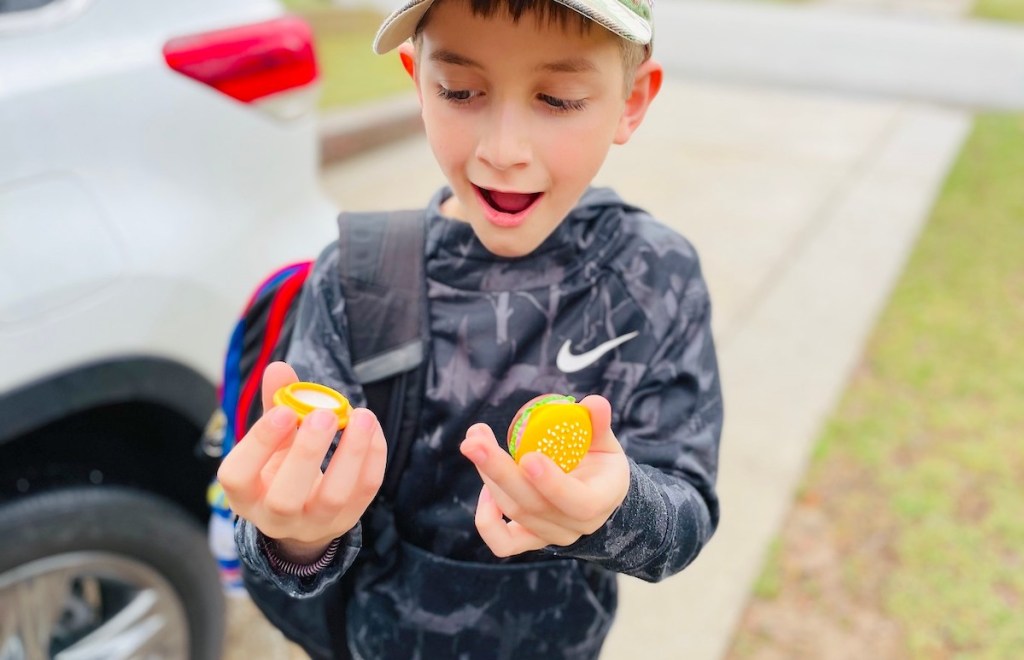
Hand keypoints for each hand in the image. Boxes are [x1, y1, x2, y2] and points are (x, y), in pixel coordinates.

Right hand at [217, 361, 387, 560]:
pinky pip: (364, 491)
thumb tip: (279, 368)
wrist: (303, 514)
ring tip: (361, 416)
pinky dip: (373, 457)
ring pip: (332, 497)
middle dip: (307, 452)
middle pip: (285, 497)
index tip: (284, 411)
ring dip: (350, 453)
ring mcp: (313, 524)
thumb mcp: (271, 439)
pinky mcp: (346, 520)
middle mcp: (273, 517)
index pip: (237, 476)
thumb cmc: (280, 466)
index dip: (259, 442)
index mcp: (244, 494)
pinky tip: (371, 427)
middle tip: (324, 414)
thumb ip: (275, 404)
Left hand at [459, 395, 629, 556]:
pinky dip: (487, 520)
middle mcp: (574, 525)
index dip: (552, 484)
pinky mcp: (530, 539)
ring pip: (514, 512)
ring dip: (489, 477)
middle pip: (533, 506)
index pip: (579, 503)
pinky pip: (503, 542)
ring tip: (476, 442)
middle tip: (474, 442)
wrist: (599, 497)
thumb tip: (594, 402)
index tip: (528, 456)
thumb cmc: (601, 464)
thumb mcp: (606, 444)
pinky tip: (484, 488)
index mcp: (599, 501)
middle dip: (500, 472)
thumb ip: (598, 424)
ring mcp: (550, 534)